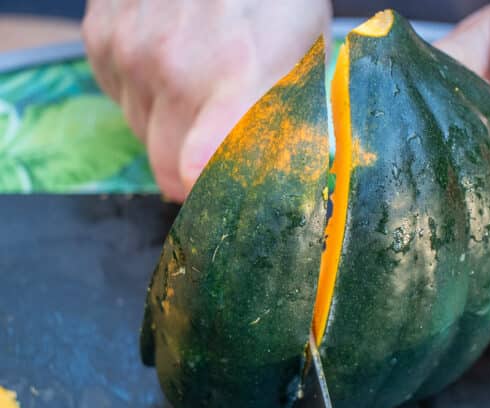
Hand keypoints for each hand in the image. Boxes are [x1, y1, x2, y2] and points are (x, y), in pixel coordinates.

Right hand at [83, 0, 330, 200]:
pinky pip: (118, 99)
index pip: (198, 169)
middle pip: (167, 169)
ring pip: (141, 135)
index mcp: (237, 78)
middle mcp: (173, 71)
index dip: (209, 199)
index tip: (224, 205)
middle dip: (194, 176)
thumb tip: (285, 174)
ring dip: (169, 132)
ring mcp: (130, 52)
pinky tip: (168, 69)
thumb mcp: (305, 55)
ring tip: (198, 97)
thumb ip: (291, 117)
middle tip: (218, 158)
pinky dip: (142, 97)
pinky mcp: (101, 37)